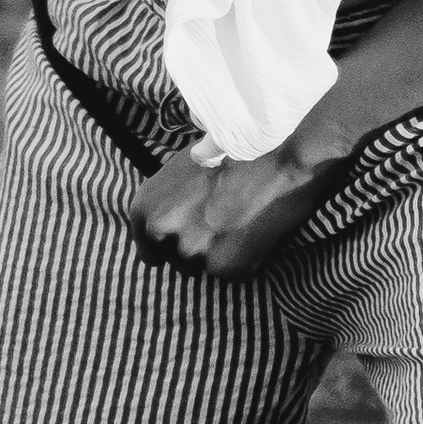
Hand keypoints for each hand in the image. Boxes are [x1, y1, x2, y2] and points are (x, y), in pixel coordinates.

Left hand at [129, 140, 333, 278]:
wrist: (276, 153)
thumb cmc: (232, 151)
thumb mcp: (183, 169)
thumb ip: (170, 200)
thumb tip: (172, 219)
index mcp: (146, 206)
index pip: (148, 246)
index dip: (166, 246)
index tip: (177, 249)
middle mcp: (162, 231)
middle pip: (176, 259)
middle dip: (195, 250)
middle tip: (219, 229)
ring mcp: (192, 251)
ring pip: (203, 267)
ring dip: (218, 255)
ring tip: (240, 227)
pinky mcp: (224, 267)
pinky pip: (233, 272)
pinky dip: (244, 260)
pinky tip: (256, 233)